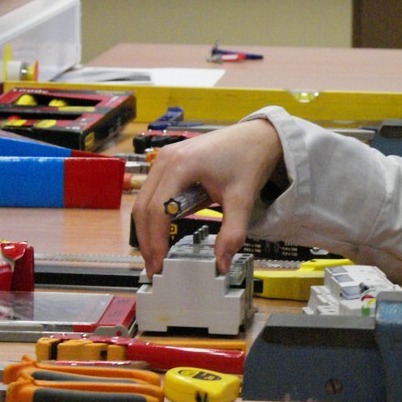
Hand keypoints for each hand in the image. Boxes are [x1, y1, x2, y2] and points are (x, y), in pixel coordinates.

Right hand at [132, 119, 286, 275]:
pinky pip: (152, 191)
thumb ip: (232, 234)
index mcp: (181, 166)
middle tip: (153, 266)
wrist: (258, 136)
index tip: (158, 264)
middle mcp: (166, 159)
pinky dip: (154, 214)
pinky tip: (162, 231)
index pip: (158, 210)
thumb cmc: (249, 160)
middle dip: (146, 239)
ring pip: (144, 199)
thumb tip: (221, 264)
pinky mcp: (169, 160)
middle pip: (143, 206)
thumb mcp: (242, 200)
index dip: (155, 241)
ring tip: (156, 253)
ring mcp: (165, 158)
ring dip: (147, 228)